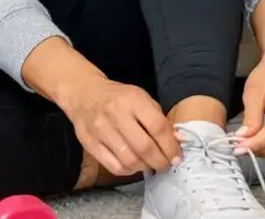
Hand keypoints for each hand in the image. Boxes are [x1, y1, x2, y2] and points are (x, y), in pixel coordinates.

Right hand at [58, 78, 180, 176]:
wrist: (85, 94)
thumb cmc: (120, 98)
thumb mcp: (143, 99)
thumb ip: (160, 119)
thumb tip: (178, 140)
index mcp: (133, 100)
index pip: (157, 127)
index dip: (170, 146)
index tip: (177, 156)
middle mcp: (115, 114)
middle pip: (144, 147)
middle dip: (160, 161)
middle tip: (166, 165)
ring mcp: (100, 130)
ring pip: (129, 160)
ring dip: (145, 167)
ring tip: (151, 165)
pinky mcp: (89, 144)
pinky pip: (113, 166)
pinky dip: (128, 171)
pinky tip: (134, 166)